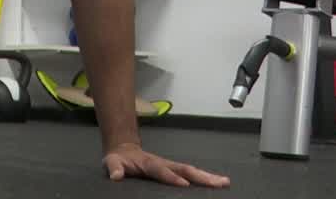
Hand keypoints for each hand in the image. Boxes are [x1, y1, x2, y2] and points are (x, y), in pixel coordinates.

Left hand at [102, 143, 229, 187]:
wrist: (124, 150)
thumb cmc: (118, 159)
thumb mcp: (111, 162)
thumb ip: (113, 168)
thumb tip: (115, 175)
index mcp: (149, 163)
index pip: (161, 171)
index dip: (171, 177)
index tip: (183, 185)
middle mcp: (163, 163)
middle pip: (184, 169)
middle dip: (200, 176)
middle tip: (218, 182)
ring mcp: (170, 166)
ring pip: (191, 171)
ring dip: (207, 177)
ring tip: (225, 182)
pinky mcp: (174, 170)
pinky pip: (190, 174)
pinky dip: (204, 178)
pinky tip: (218, 184)